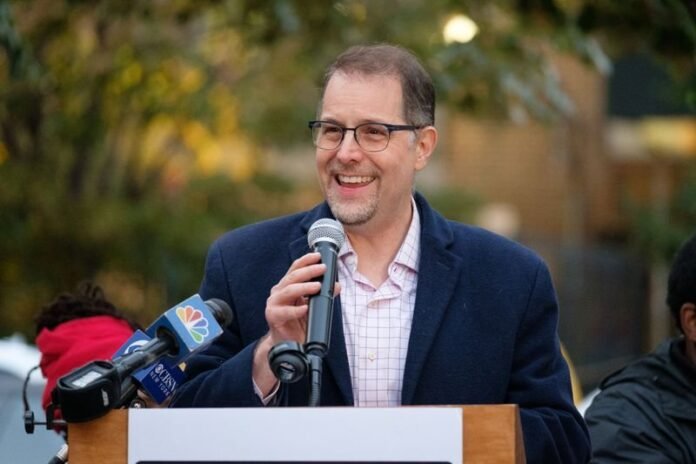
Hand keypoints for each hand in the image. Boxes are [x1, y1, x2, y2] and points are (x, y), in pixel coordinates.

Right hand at [252, 252, 340, 394]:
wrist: (287, 343)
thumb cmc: (298, 322)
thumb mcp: (312, 305)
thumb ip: (323, 294)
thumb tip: (337, 285)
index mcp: (287, 286)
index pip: (295, 268)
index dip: (306, 260)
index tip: (318, 256)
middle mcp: (279, 292)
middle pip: (293, 276)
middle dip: (309, 271)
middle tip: (323, 268)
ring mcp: (274, 304)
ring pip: (288, 290)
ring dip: (304, 287)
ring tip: (317, 286)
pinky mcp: (273, 317)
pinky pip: (285, 312)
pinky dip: (296, 310)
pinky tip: (305, 308)